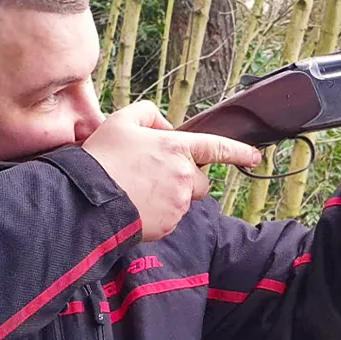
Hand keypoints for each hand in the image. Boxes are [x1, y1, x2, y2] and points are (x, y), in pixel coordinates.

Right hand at [82, 101, 261, 240]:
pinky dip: (159, 213)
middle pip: (201, 180)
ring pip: (185, 200)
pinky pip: (171, 218)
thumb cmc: (102, 159)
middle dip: (187, 179)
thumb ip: (149, 114)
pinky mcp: (169, 225)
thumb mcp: (121, 121)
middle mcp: (184, 176)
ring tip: (139, 190)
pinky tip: (137, 206)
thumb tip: (165, 127)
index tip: (255, 156)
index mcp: (177, 148)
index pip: (218, 148)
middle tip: (157, 176)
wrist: (85, 199)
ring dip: (171, 196)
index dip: (240, 152)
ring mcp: (178, 203)